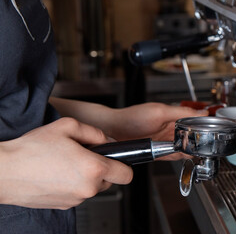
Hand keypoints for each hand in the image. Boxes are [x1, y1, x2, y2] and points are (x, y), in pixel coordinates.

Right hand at [0, 118, 132, 209]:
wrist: (4, 172)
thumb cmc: (32, 149)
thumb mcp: (68, 127)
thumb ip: (96, 133)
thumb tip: (109, 141)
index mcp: (93, 168)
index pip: (127, 174)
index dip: (125, 164)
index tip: (118, 159)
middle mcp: (88, 188)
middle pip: (111, 180)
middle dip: (103, 168)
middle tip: (86, 155)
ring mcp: (76, 199)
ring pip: (94, 187)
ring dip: (88, 176)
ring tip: (68, 162)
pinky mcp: (65, 205)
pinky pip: (79, 193)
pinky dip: (75, 184)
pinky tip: (59, 173)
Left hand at [111, 102, 207, 160]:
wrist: (113, 131)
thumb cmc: (131, 118)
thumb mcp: (159, 111)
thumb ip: (181, 112)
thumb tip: (201, 112)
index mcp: (173, 116)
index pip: (195, 120)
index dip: (205, 124)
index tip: (215, 129)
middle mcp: (170, 129)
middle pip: (192, 135)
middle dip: (201, 139)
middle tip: (209, 143)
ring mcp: (165, 142)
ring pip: (185, 147)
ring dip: (192, 149)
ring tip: (200, 150)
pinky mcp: (160, 153)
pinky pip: (175, 155)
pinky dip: (182, 156)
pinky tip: (188, 156)